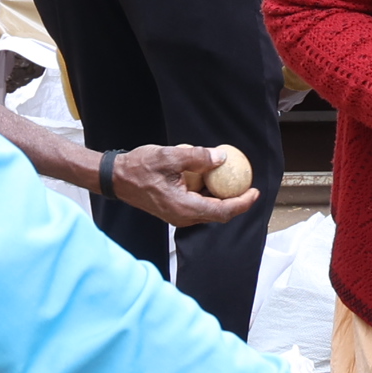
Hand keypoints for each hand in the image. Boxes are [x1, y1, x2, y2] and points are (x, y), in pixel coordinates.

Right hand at [104, 144, 257, 228]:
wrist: (115, 178)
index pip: (222, 212)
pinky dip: (208, 195)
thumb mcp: (169, 156)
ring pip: (208, 210)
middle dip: (236, 201)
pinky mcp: (173, 210)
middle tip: (248, 185)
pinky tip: (211, 179)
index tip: (255, 192)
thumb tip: (221, 157)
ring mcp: (177, 215)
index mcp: (184, 208)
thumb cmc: (138, 167)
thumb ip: (197, 157)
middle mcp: (182, 217)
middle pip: (218, 214)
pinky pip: (197, 205)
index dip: (242, 203)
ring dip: (222, 198)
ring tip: (233, 180)